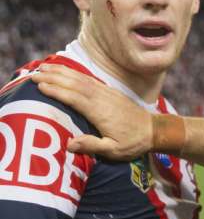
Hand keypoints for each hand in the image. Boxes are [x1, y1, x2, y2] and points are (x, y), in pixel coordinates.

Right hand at [31, 64, 152, 159]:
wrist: (154, 130)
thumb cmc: (133, 143)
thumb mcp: (114, 150)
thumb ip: (93, 145)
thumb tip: (69, 144)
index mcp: (101, 112)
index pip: (75, 98)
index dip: (58, 91)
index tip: (40, 86)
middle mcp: (103, 99)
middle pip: (75, 85)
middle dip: (54, 78)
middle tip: (34, 74)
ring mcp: (107, 93)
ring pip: (81, 79)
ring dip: (62, 72)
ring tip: (43, 67)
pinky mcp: (110, 92)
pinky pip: (89, 79)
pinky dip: (75, 74)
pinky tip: (65, 71)